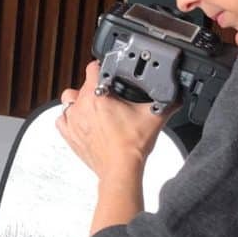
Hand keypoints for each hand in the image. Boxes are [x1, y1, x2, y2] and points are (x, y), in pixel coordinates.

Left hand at [56, 61, 174, 183]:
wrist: (121, 170)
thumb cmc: (131, 147)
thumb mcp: (154, 118)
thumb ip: (167, 102)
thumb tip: (175, 97)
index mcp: (98, 96)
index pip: (94, 67)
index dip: (104, 66)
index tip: (110, 72)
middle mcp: (81, 106)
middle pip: (83, 84)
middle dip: (96, 87)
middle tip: (110, 96)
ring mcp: (73, 121)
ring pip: (69, 100)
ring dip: (79, 101)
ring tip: (94, 107)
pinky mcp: (70, 136)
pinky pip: (62, 120)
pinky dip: (69, 118)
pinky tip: (82, 121)